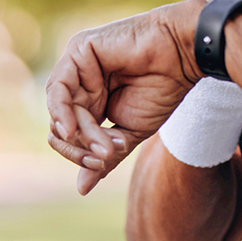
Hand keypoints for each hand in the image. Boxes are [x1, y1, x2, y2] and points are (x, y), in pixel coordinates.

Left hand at [45, 0, 203, 193]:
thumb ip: (104, 156)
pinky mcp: (79, 50)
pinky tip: (72, 130)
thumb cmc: (164, 89)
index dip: (80, 153)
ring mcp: (78, 65)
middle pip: (62, 124)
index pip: (71, 133)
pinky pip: (58, 89)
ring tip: (106, 146)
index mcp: (93, 99)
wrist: (183, 56)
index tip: (103, 163)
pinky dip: (62, 112)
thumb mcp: (130, 132)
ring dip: (82, 134)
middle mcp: (81, 82)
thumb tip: (81, 190)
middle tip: (106, 155)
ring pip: (61, 110)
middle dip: (81, 146)